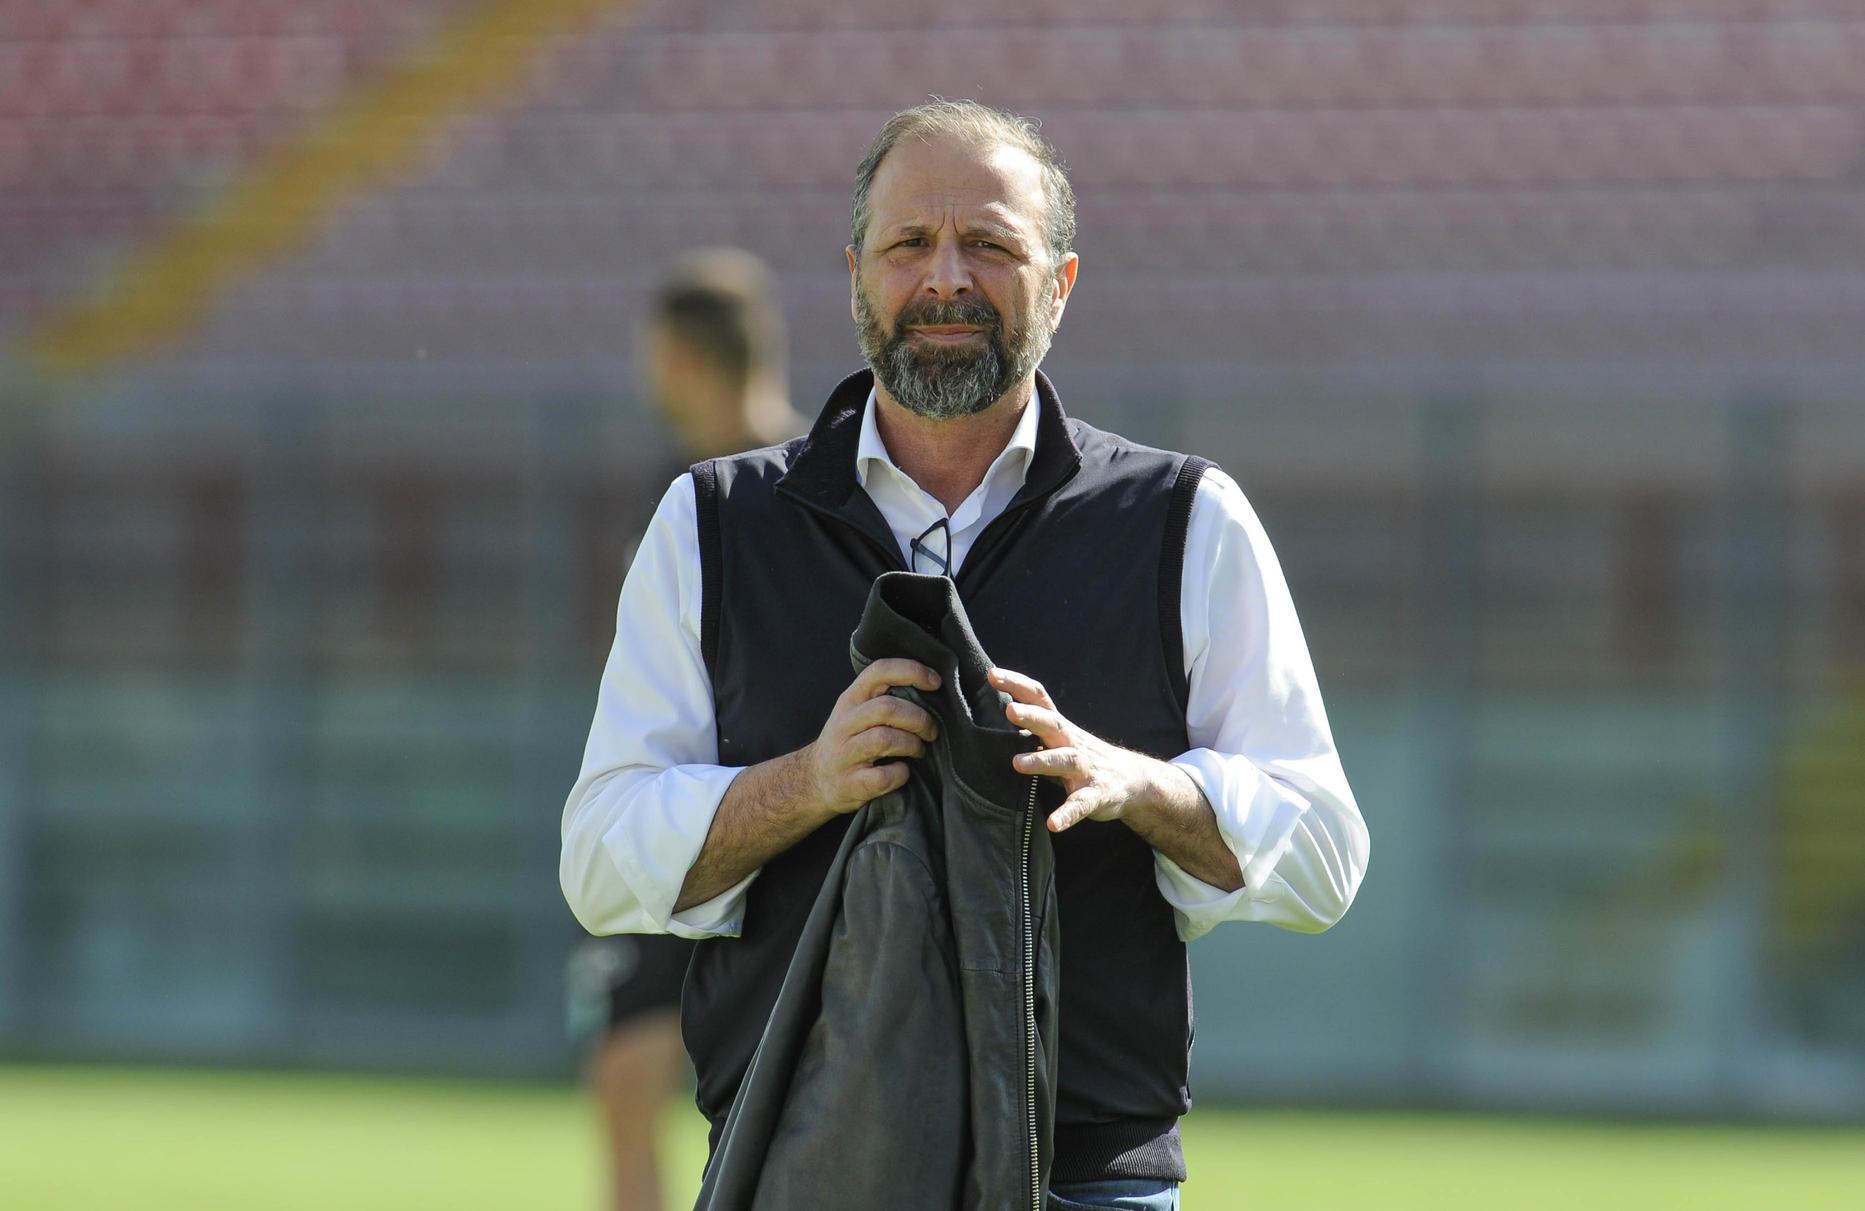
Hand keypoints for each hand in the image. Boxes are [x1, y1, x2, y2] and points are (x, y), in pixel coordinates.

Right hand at [803, 658, 941, 815]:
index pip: (879, 671)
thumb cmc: (849, 742)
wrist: (815, 781)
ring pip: (884, 740)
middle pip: (887, 708)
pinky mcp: (849, 783)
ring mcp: (844, 754)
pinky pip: (883, 777)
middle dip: (919, 719)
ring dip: (912, 745)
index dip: (911, 671)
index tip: (936, 682)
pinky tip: (902, 772)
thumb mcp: (857, 712)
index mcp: (850, 699)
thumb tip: (933, 687)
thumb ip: (884, 697)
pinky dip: (901, 774)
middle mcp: (844, 723)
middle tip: (931, 731)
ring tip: (919, 750)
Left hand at [988, 666, 1169, 833]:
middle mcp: (1072, 742)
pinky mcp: (1094, 796)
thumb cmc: (1083, 755)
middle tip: (1010, 710)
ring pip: (1064, 761)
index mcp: (1060, 727)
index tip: (992, 674)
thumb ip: (1034, 725)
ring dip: (1042, 761)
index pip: (1039, 698)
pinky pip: (1080, 805)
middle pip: (1052, 724)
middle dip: (1032, 716)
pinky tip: (1053, 824)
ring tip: (1017, 763)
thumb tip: (995, 710)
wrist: (1132, 780)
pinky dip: (1067, 814)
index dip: (1017, 684)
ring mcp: (1085, 769)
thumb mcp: (1060, 736)